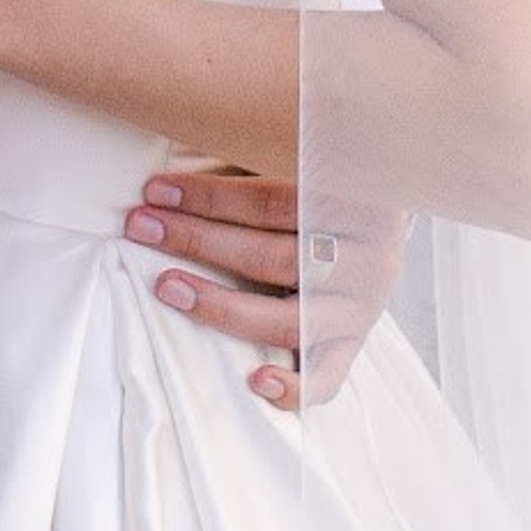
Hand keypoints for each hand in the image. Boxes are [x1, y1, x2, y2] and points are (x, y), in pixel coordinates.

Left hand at [123, 172, 408, 409]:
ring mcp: (363, 307)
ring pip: (289, 319)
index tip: (155, 191)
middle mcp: (368, 259)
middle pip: (273, 258)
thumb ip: (251, 157)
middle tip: (141, 227)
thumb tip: (175, 143)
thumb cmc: (324, 174)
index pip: (272, 201)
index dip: (209, 196)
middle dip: (199, 241)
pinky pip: (328, 377)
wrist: (389, 203)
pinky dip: (294, 386)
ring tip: (166, 287)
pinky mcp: (357, 343)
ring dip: (220, 306)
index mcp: (356, 202)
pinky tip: (254, 380)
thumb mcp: (300, 153)